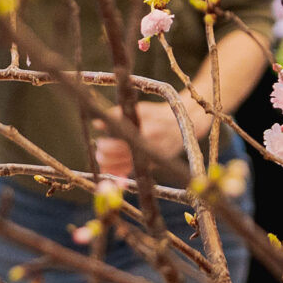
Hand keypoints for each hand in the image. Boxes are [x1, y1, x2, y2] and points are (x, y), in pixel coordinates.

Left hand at [94, 98, 210, 178]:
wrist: (185, 124)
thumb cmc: (160, 114)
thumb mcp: (142, 110)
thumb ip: (119, 115)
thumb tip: (97, 123)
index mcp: (146, 131)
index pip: (118, 143)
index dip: (105, 145)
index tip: (100, 140)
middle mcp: (148, 146)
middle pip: (118, 156)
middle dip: (104, 154)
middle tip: (100, 147)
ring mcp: (151, 157)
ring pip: (123, 167)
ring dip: (109, 165)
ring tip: (103, 158)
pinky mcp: (152, 165)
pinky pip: (131, 172)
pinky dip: (119, 173)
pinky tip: (112, 169)